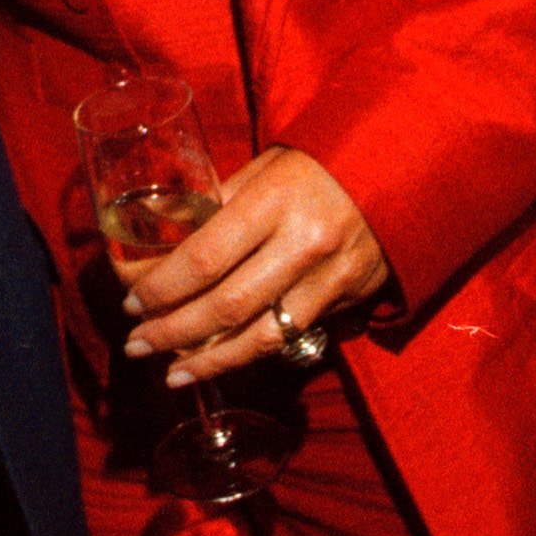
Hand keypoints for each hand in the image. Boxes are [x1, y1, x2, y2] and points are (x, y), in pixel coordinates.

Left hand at [119, 148, 389, 386]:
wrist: (404, 169)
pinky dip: (248, 355)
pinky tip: (218, 364)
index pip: (205, 256)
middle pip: (227, 305)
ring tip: (170, 373)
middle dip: (173, 330)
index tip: (130, 299)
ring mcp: (332, 279)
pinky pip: (290, 337)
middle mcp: (304, 244)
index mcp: (275, 201)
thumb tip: (160, 233)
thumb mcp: (265, 167)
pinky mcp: (350, 301)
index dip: (163, 285)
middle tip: (135, 343)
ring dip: (207, 361)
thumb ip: (217, 202)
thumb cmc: (320, 162)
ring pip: (259, 337)